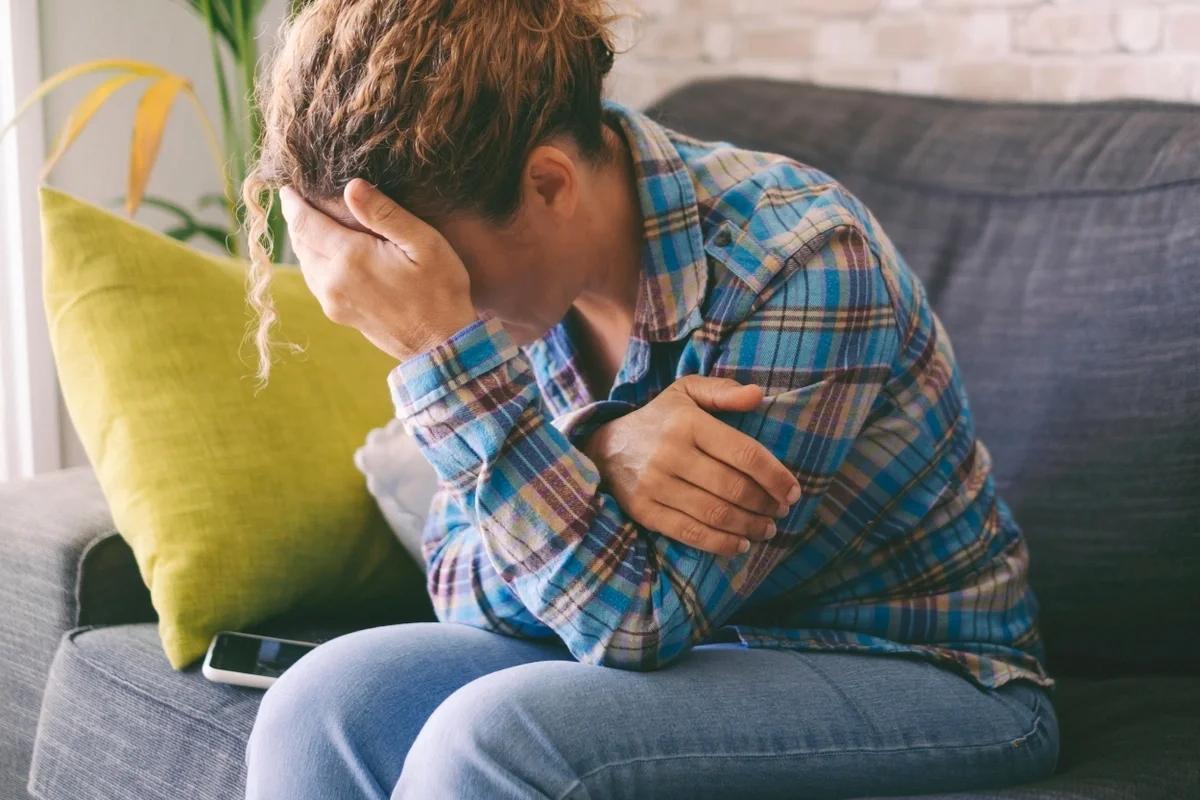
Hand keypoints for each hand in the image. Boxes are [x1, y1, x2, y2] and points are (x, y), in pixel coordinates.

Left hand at [278, 179, 477, 360]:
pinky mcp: (338, 314)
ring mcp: (332, 301)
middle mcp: (333, 281)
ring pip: (304, 262)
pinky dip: (313, 260)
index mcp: (351, 258)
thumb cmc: (440, 290)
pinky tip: (327, 252)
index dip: (293, 202)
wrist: (442, 345)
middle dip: (297, 218)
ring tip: (311, 221)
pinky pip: (314, 280)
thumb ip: (385, 214)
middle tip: (297, 198)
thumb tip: (351, 186)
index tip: (288, 187)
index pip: (305, 222)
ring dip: (305, 240)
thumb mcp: (424, 243)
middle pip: (300, 241)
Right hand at [581, 375, 801, 556]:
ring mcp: (655, 485)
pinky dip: (721, 543)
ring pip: (715, 513)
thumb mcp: (685, 393)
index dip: (775, 476)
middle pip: (733, 488)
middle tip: (781, 511)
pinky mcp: (644, 510)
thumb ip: (722, 392)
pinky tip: (740, 543)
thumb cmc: (658, 419)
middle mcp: (671, 453)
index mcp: (687, 422)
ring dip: (749, 526)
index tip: (793, 491)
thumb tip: (757, 395)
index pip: (744, 453)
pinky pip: (690, 533)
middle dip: (765, 504)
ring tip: (767, 529)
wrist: (604, 446)